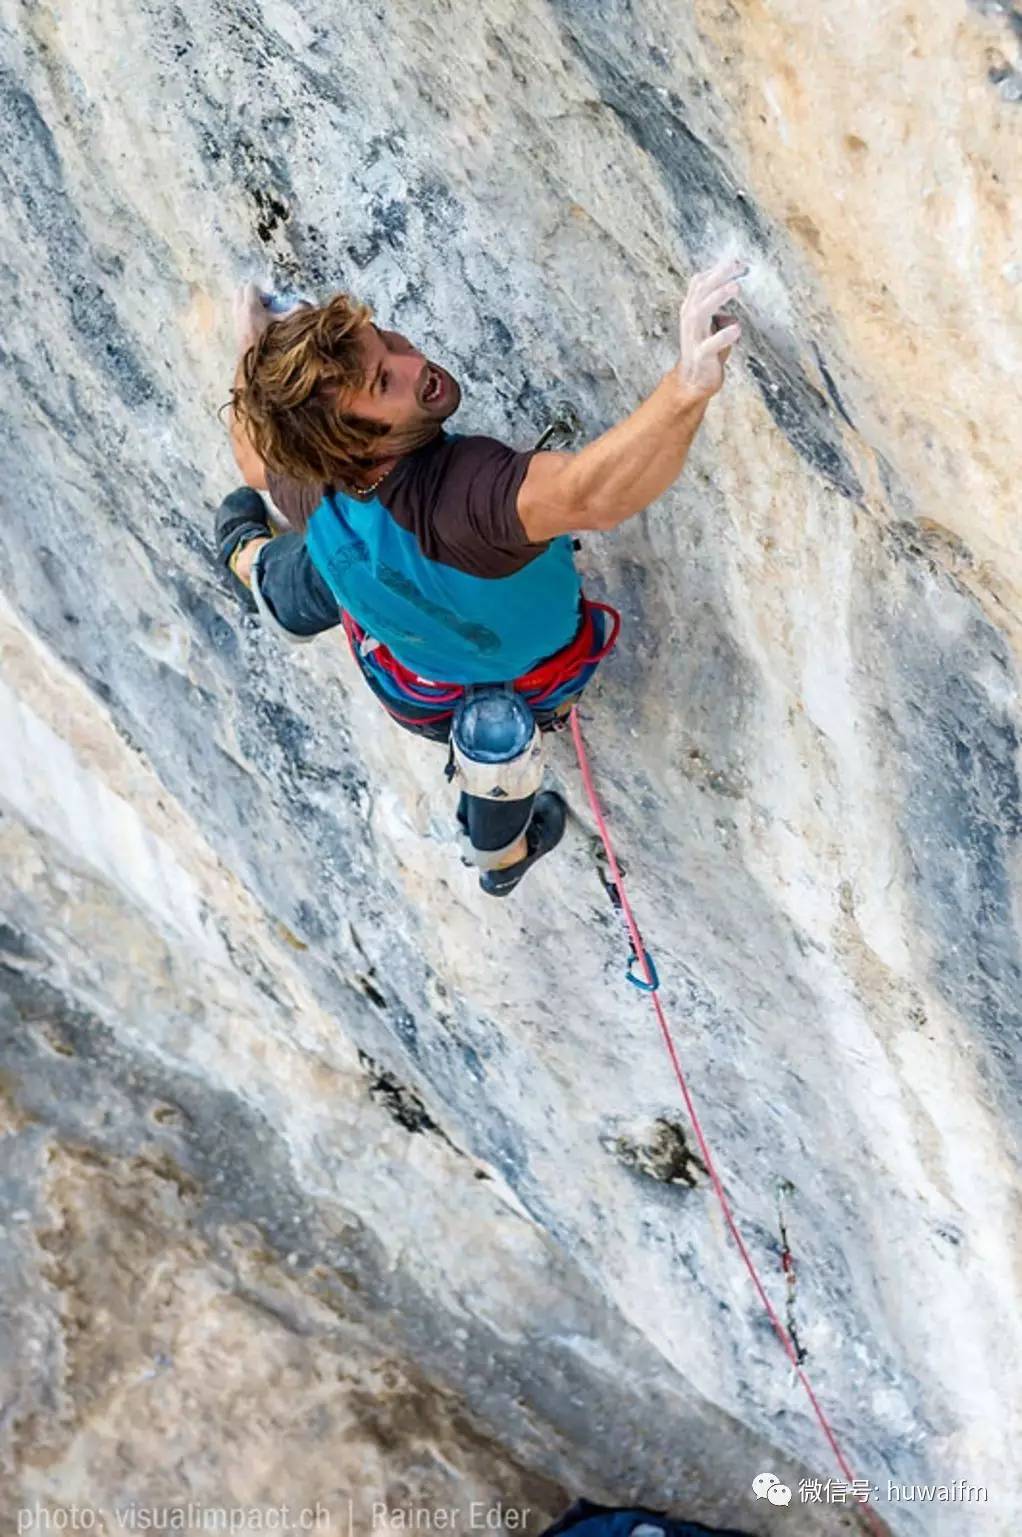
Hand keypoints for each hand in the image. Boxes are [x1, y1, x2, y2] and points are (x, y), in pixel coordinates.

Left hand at [232, 282, 309, 355]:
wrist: (259, 368)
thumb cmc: (274, 345)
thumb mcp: (288, 326)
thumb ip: (297, 312)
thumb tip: (307, 303)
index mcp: (251, 308)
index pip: (251, 287)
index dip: (262, 292)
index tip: (271, 301)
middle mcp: (240, 313)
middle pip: (240, 293)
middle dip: (251, 296)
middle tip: (265, 306)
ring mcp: (236, 323)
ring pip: (237, 305)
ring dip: (247, 307)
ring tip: (262, 317)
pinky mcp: (235, 334)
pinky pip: (237, 318)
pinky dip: (245, 319)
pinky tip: (258, 329)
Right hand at [675, 256, 744, 400]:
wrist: (692, 382)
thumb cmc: (706, 351)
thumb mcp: (712, 325)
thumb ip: (721, 309)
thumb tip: (734, 298)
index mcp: (692, 310)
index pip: (700, 282)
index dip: (717, 269)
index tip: (737, 261)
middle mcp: (689, 320)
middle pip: (701, 291)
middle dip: (719, 276)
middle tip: (737, 265)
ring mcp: (694, 338)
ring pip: (701, 312)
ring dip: (718, 297)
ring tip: (735, 287)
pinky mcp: (701, 356)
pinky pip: (711, 344)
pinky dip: (723, 336)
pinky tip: (737, 329)